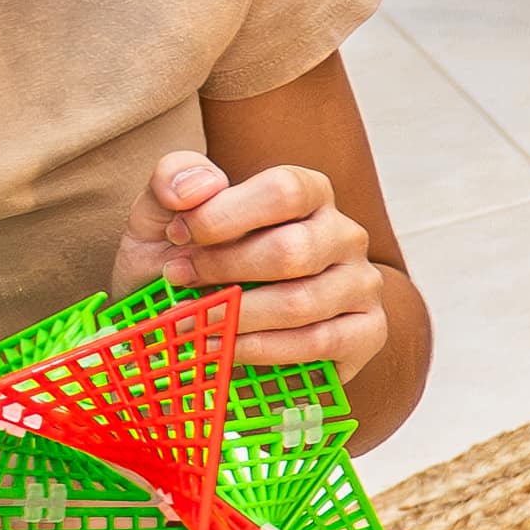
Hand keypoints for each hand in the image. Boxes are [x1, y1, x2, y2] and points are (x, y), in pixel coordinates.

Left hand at [128, 144, 393, 368]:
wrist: (202, 326)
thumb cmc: (189, 265)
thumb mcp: (163, 215)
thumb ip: (171, 180)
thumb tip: (198, 188)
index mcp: (309, 193)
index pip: (284, 190)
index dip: (224, 215)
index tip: (178, 235)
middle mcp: (344, 234)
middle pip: (292, 250)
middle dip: (223, 269)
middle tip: (179, 280)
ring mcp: (361, 284)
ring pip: (301, 302)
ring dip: (234, 315)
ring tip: (192, 320)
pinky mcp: (367, 333)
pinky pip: (317, 343)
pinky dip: (260, 350)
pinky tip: (223, 347)